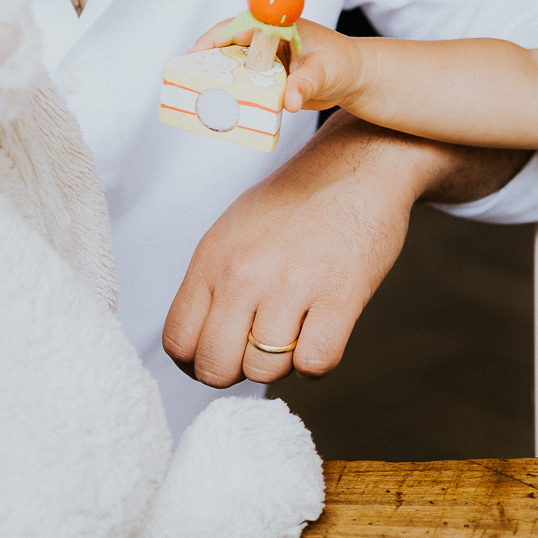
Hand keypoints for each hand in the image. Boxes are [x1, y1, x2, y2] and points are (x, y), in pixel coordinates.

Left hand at [162, 110, 528, 386]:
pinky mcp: (341, 294)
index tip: (220, 355)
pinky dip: (319, 360)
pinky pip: (315, 363)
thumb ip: (212, 282)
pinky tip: (324, 331)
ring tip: (297, 330)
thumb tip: (199, 340)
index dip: (197, 362)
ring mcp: (293, 284)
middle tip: (258, 349)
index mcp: (213, 257)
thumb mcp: (236, 230)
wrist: (360, 165)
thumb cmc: (300, 200)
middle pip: (215, 368)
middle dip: (236, 371)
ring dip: (282, 363)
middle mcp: (245, 272)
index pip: (178, 342)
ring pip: (265, 372)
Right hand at [188, 17, 361, 113]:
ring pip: (233, 66)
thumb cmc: (343, 64)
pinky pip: (244, 84)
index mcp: (276, 26)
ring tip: (195, 96)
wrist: (356, 78)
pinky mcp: (267, 78)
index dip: (213, 38)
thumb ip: (304, 85)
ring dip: (216, 80)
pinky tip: (221, 108)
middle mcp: (266, 40)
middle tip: (185, 80)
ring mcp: (265, 59)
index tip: (194, 54)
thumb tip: (289, 102)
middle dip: (205, 61)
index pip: (238, 26)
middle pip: (227, 46)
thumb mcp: (325, 73)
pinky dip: (232, 94)